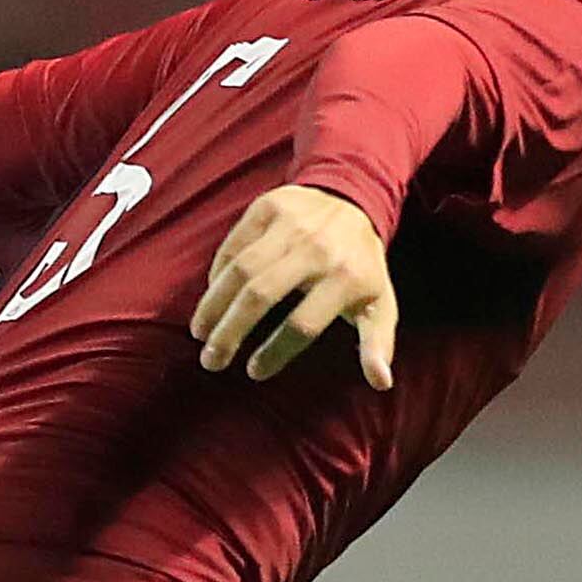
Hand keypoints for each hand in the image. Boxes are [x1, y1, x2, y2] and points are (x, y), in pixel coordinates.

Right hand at [188, 186, 393, 386]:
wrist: (354, 198)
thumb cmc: (362, 265)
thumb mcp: (380, 304)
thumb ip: (378, 345)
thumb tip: (381, 383)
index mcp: (347, 278)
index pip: (303, 324)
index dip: (275, 353)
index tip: (254, 372)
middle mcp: (317, 249)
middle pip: (261, 296)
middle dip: (230, 333)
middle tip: (211, 361)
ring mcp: (291, 224)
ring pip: (240, 270)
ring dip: (214, 306)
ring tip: (199, 334)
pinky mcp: (269, 207)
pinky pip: (234, 245)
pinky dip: (217, 274)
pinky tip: (211, 299)